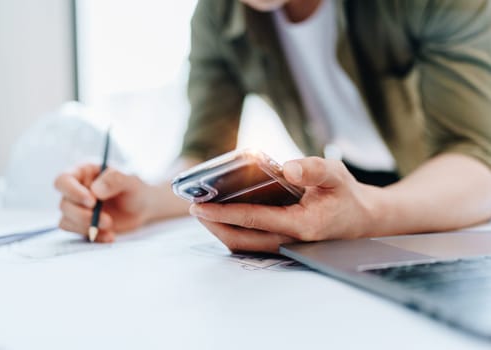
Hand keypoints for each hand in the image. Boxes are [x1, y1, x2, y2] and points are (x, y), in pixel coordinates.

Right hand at [54, 164, 152, 242]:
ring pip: (66, 221)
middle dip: (83, 215)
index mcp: (83, 173)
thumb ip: (114, 180)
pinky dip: (94, 236)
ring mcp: (77, 209)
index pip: (63, 180)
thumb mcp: (130, 180)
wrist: (143, 207)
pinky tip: (110, 236)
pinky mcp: (82, 225)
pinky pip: (78, 234)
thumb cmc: (135, 188)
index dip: (72, 192)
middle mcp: (75, 190)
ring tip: (110, 225)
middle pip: (64, 204)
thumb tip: (95, 190)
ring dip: (87, 226)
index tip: (92, 202)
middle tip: (107, 220)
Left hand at [189, 157, 381, 252]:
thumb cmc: (346, 196)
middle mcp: (289, 240)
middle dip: (213, 225)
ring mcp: (284, 245)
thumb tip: (288, 168)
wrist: (361, 219)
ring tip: (202, 210)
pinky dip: (232, 230)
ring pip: (244, 245)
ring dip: (220, 230)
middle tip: (193, 207)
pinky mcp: (281, 243)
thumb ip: (315, 169)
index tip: (199, 206)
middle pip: (241, 240)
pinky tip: (222, 214)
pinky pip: (250, 241)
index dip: (224, 213)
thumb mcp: (336, 175)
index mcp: (302, 225)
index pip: (254, 220)